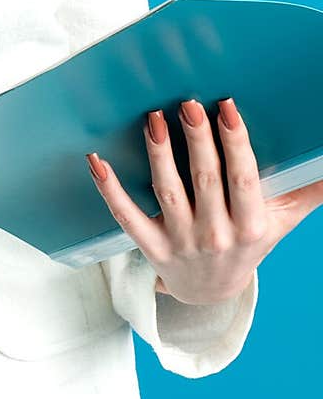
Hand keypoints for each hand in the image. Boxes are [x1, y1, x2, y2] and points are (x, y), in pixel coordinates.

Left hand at [87, 98, 322, 304]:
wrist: (211, 295)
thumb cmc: (249, 242)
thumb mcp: (282, 220)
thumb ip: (309, 190)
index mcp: (250, 227)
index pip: (243, 179)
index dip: (235, 142)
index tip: (227, 106)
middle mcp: (216, 236)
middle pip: (205, 180)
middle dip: (197, 139)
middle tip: (188, 103)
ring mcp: (180, 243)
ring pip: (167, 192)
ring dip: (158, 153)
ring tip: (152, 118)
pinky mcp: (150, 247)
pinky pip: (126, 215)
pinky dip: (109, 188)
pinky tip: (97, 160)